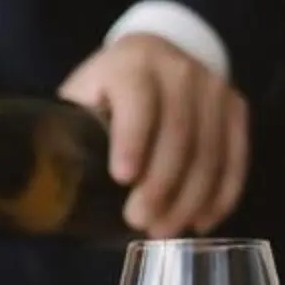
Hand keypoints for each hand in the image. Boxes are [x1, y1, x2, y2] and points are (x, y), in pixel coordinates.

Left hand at [59, 34, 250, 236]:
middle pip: (179, 132)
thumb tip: (49, 187)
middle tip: (140, 221)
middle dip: (161, 184)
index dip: (132, 139)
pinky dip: (221, 194)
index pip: (138, 101)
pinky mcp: (235, 108)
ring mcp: (213, 88)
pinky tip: (201, 221)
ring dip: (190, 198)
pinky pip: (236, 157)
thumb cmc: (108, 88)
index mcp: (132, 64)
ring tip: (166, 230)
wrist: (155, 54)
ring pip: (210, 150)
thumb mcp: (83, 95)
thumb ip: (71, 130)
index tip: (122, 178)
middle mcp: (179, 71)